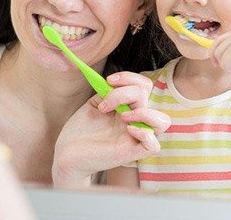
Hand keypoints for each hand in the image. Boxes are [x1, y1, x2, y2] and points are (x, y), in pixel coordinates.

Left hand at [52, 72, 169, 186]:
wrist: (67, 152)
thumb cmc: (81, 130)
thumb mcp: (95, 104)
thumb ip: (109, 92)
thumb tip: (115, 81)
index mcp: (128, 107)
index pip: (144, 85)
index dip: (130, 78)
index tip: (109, 80)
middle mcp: (135, 120)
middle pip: (147, 96)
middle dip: (124, 92)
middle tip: (105, 105)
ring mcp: (135, 137)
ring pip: (163, 121)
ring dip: (143, 112)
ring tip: (121, 116)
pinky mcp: (131, 153)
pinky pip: (153, 145)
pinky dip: (144, 134)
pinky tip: (127, 130)